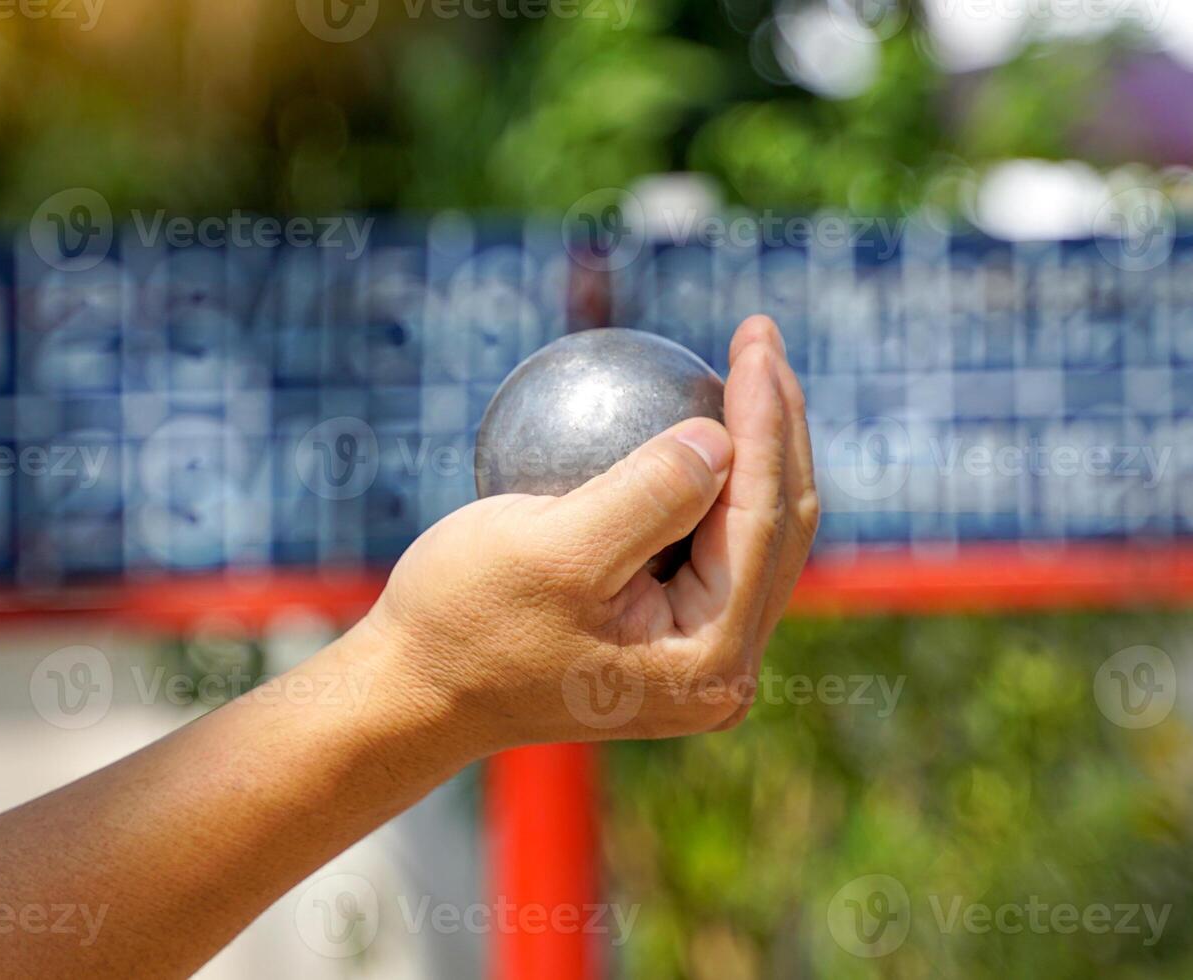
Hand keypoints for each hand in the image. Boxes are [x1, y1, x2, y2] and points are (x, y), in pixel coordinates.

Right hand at [366, 316, 819, 752]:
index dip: (766, 420)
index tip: (754, 338)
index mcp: (710, 657)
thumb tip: (722, 438)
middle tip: (760, 335)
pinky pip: (710, 544)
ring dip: (757, 447)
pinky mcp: (672, 639)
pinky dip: (713, 480)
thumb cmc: (466, 619)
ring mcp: (702, 658)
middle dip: (779, 424)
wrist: (414, 692)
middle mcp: (724, 670)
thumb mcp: (552, 550)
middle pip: (777, 524)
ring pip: (754, 532)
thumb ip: (649, 496)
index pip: (761, 517)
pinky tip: (698, 417)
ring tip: (748, 364)